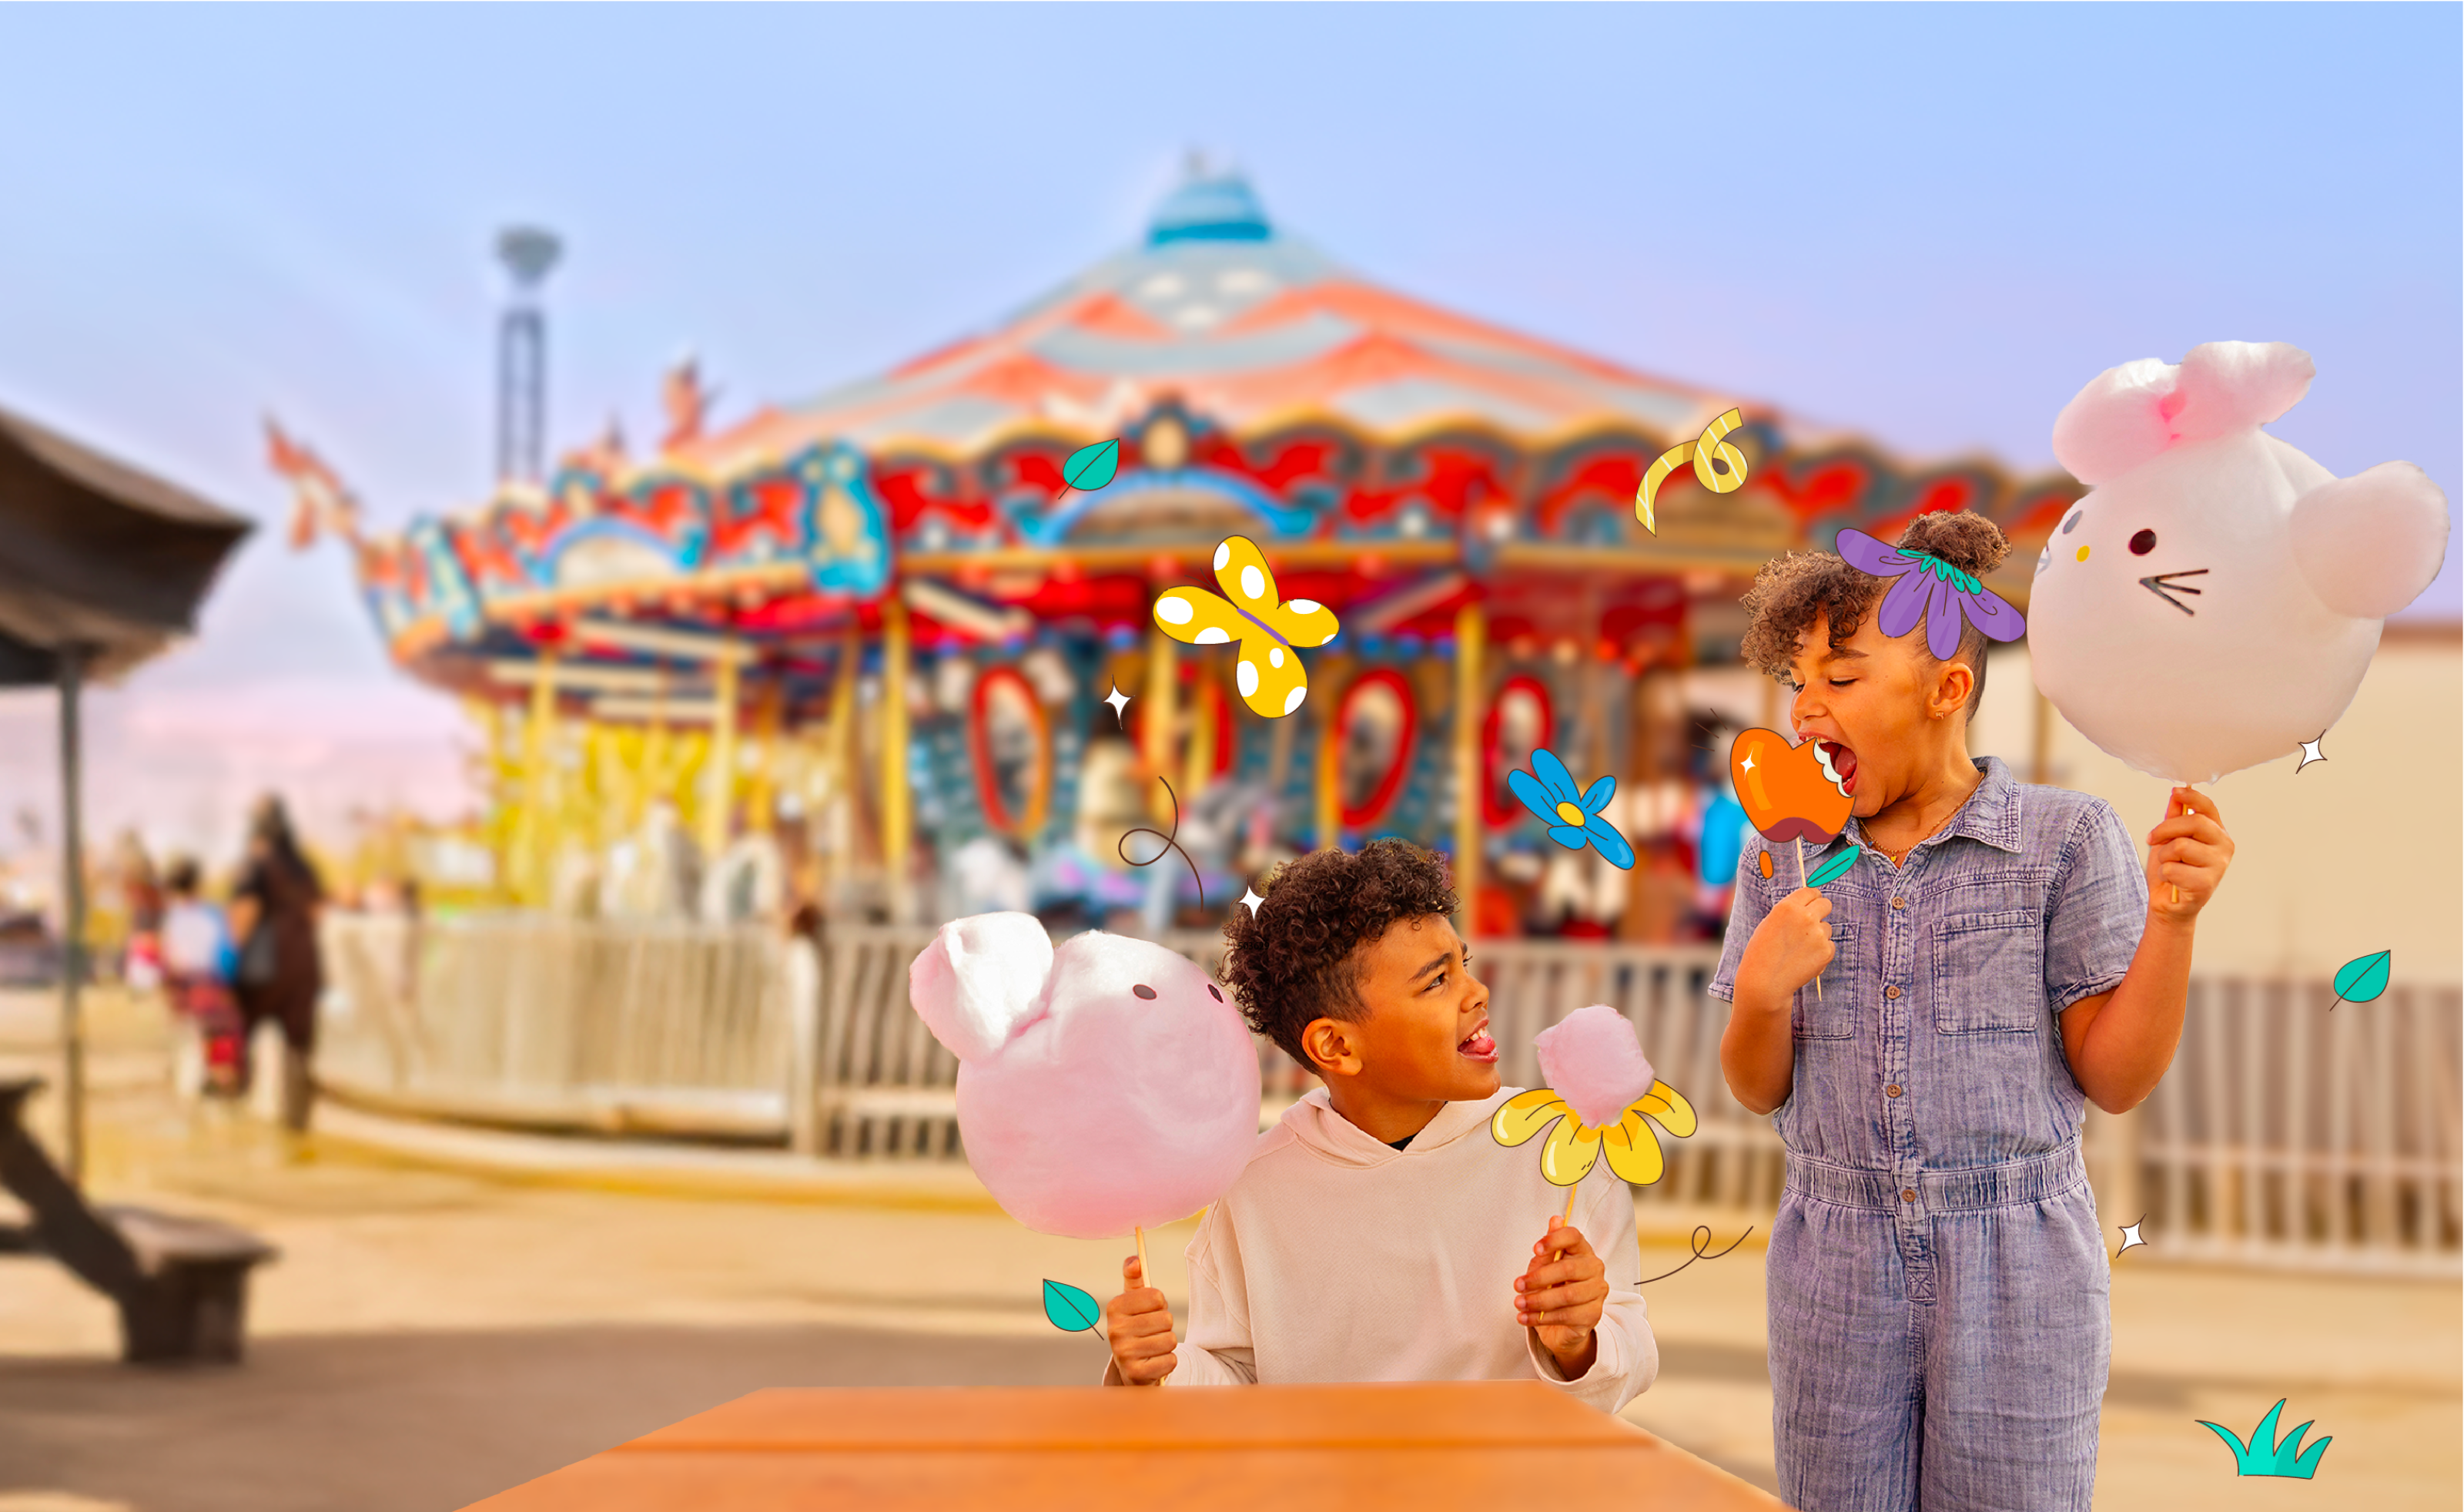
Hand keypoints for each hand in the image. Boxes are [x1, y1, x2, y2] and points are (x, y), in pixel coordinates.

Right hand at [1103, 1254, 1175, 1386]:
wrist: (1132, 1366)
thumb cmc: (1137, 1325)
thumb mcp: (1133, 1300)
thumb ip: (1134, 1277)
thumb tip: (1135, 1260)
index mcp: (1114, 1307)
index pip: (1156, 1296)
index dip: (1160, 1304)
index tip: (1150, 1311)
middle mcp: (1115, 1330)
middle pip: (1165, 1319)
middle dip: (1166, 1326)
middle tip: (1154, 1332)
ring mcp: (1123, 1353)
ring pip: (1170, 1340)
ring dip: (1168, 1344)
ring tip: (1155, 1346)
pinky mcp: (1135, 1373)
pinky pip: (1170, 1361)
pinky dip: (1169, 1361)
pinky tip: (1157, 1361)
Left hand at [1516, 1216, 1605, 1374]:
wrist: (1561, 1324)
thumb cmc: (1553, 1288)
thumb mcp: (1544, 1267)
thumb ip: (1548, 1248)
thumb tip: (1556, 1220)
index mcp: (1582, 1251)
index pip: (1574, 1237)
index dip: (1555, 1240)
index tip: (1535, 1249)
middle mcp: (1594, 1269)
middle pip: (1568, 1269)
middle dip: (1539, 1278)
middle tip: (1518, 1285)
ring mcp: (1597, 1293)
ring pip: (1567, 1295)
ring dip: (1538, 1300)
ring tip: (1519, 1304)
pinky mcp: (1593, 1315)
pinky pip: (1566, 1315)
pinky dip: (1542, 1317)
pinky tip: (1526, 1317)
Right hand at [1739, 888, 1833, 1000]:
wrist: (1765, 981)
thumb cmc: (1761, 952)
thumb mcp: (1769, 923)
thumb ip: (1789, 912)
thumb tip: (1808, 903)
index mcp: (1788, 906)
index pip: (1811, 891)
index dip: (1811, 898)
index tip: (1812, 902)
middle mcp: (1805, 917)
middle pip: (1826, 904)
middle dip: (1820, 911)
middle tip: (1811, 923)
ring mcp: (1818, 934)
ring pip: (1827, 927)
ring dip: (1818, 935)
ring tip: (1799, 949)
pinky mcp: (1826, 951)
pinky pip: (1829, 945)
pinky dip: (1821, 951)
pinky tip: (1805, 959)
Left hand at [2146, 787, 2232, 923]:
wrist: (2168, 904)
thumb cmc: (2171, 870)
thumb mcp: (2169, 839)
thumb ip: (2174, 817)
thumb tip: (2177, 793)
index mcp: (2217, 833)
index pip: (2208, 808)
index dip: (2192, 797)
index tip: (2176, 791)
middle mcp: (2224, 847)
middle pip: (2194, 822)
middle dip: (2165, 829)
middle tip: (2152, 839)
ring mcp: (2219, 866)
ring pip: (2180, 846)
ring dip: (2163, 856)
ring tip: (2169, 866)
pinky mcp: (2207, 884)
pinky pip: (2173, 868)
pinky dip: (2164, 874)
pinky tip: (2173, 881)